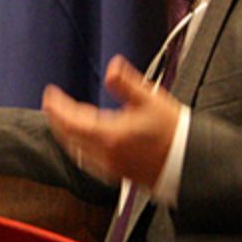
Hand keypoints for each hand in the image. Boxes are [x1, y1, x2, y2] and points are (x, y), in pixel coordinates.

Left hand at [41, 55, 180, 187]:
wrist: (191, 165)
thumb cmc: (174, 135)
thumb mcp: (151, 100)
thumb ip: (127, 83)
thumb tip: (113, 66)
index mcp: (110, 135)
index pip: (71, 120)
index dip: (56, 106)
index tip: (50, 94)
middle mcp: (106, 155)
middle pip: (68, 138)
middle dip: (56, 119)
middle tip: (51, 105)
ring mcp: (111, 167)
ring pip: (75, 151)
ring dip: (64, 134)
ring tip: (61, 120)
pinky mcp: (118, 174)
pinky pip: (88, 161)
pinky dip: (77, 147)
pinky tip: (81, 142)